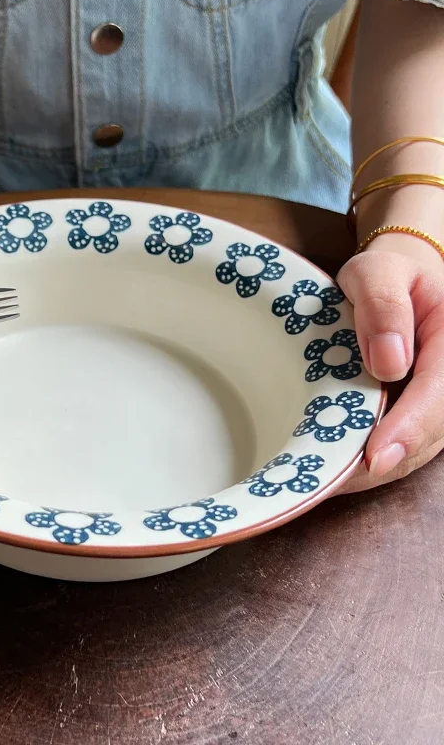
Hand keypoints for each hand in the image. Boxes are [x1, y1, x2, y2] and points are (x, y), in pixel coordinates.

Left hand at [336, 235, 443, 492]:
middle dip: (382, 464)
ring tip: (321, 483)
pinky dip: (371, 463)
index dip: (408, 430)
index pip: (439, 396)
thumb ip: (383, 306)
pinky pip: (404, 446)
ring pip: (417, 450)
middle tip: (326, 483)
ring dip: (373, 472)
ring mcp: (441, 402)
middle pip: (428, 436)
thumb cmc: (388, 273)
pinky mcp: (423, 415)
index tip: (375, 457)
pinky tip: (332, 469)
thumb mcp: (379, 271)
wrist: (404, 278)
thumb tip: (390, 362)